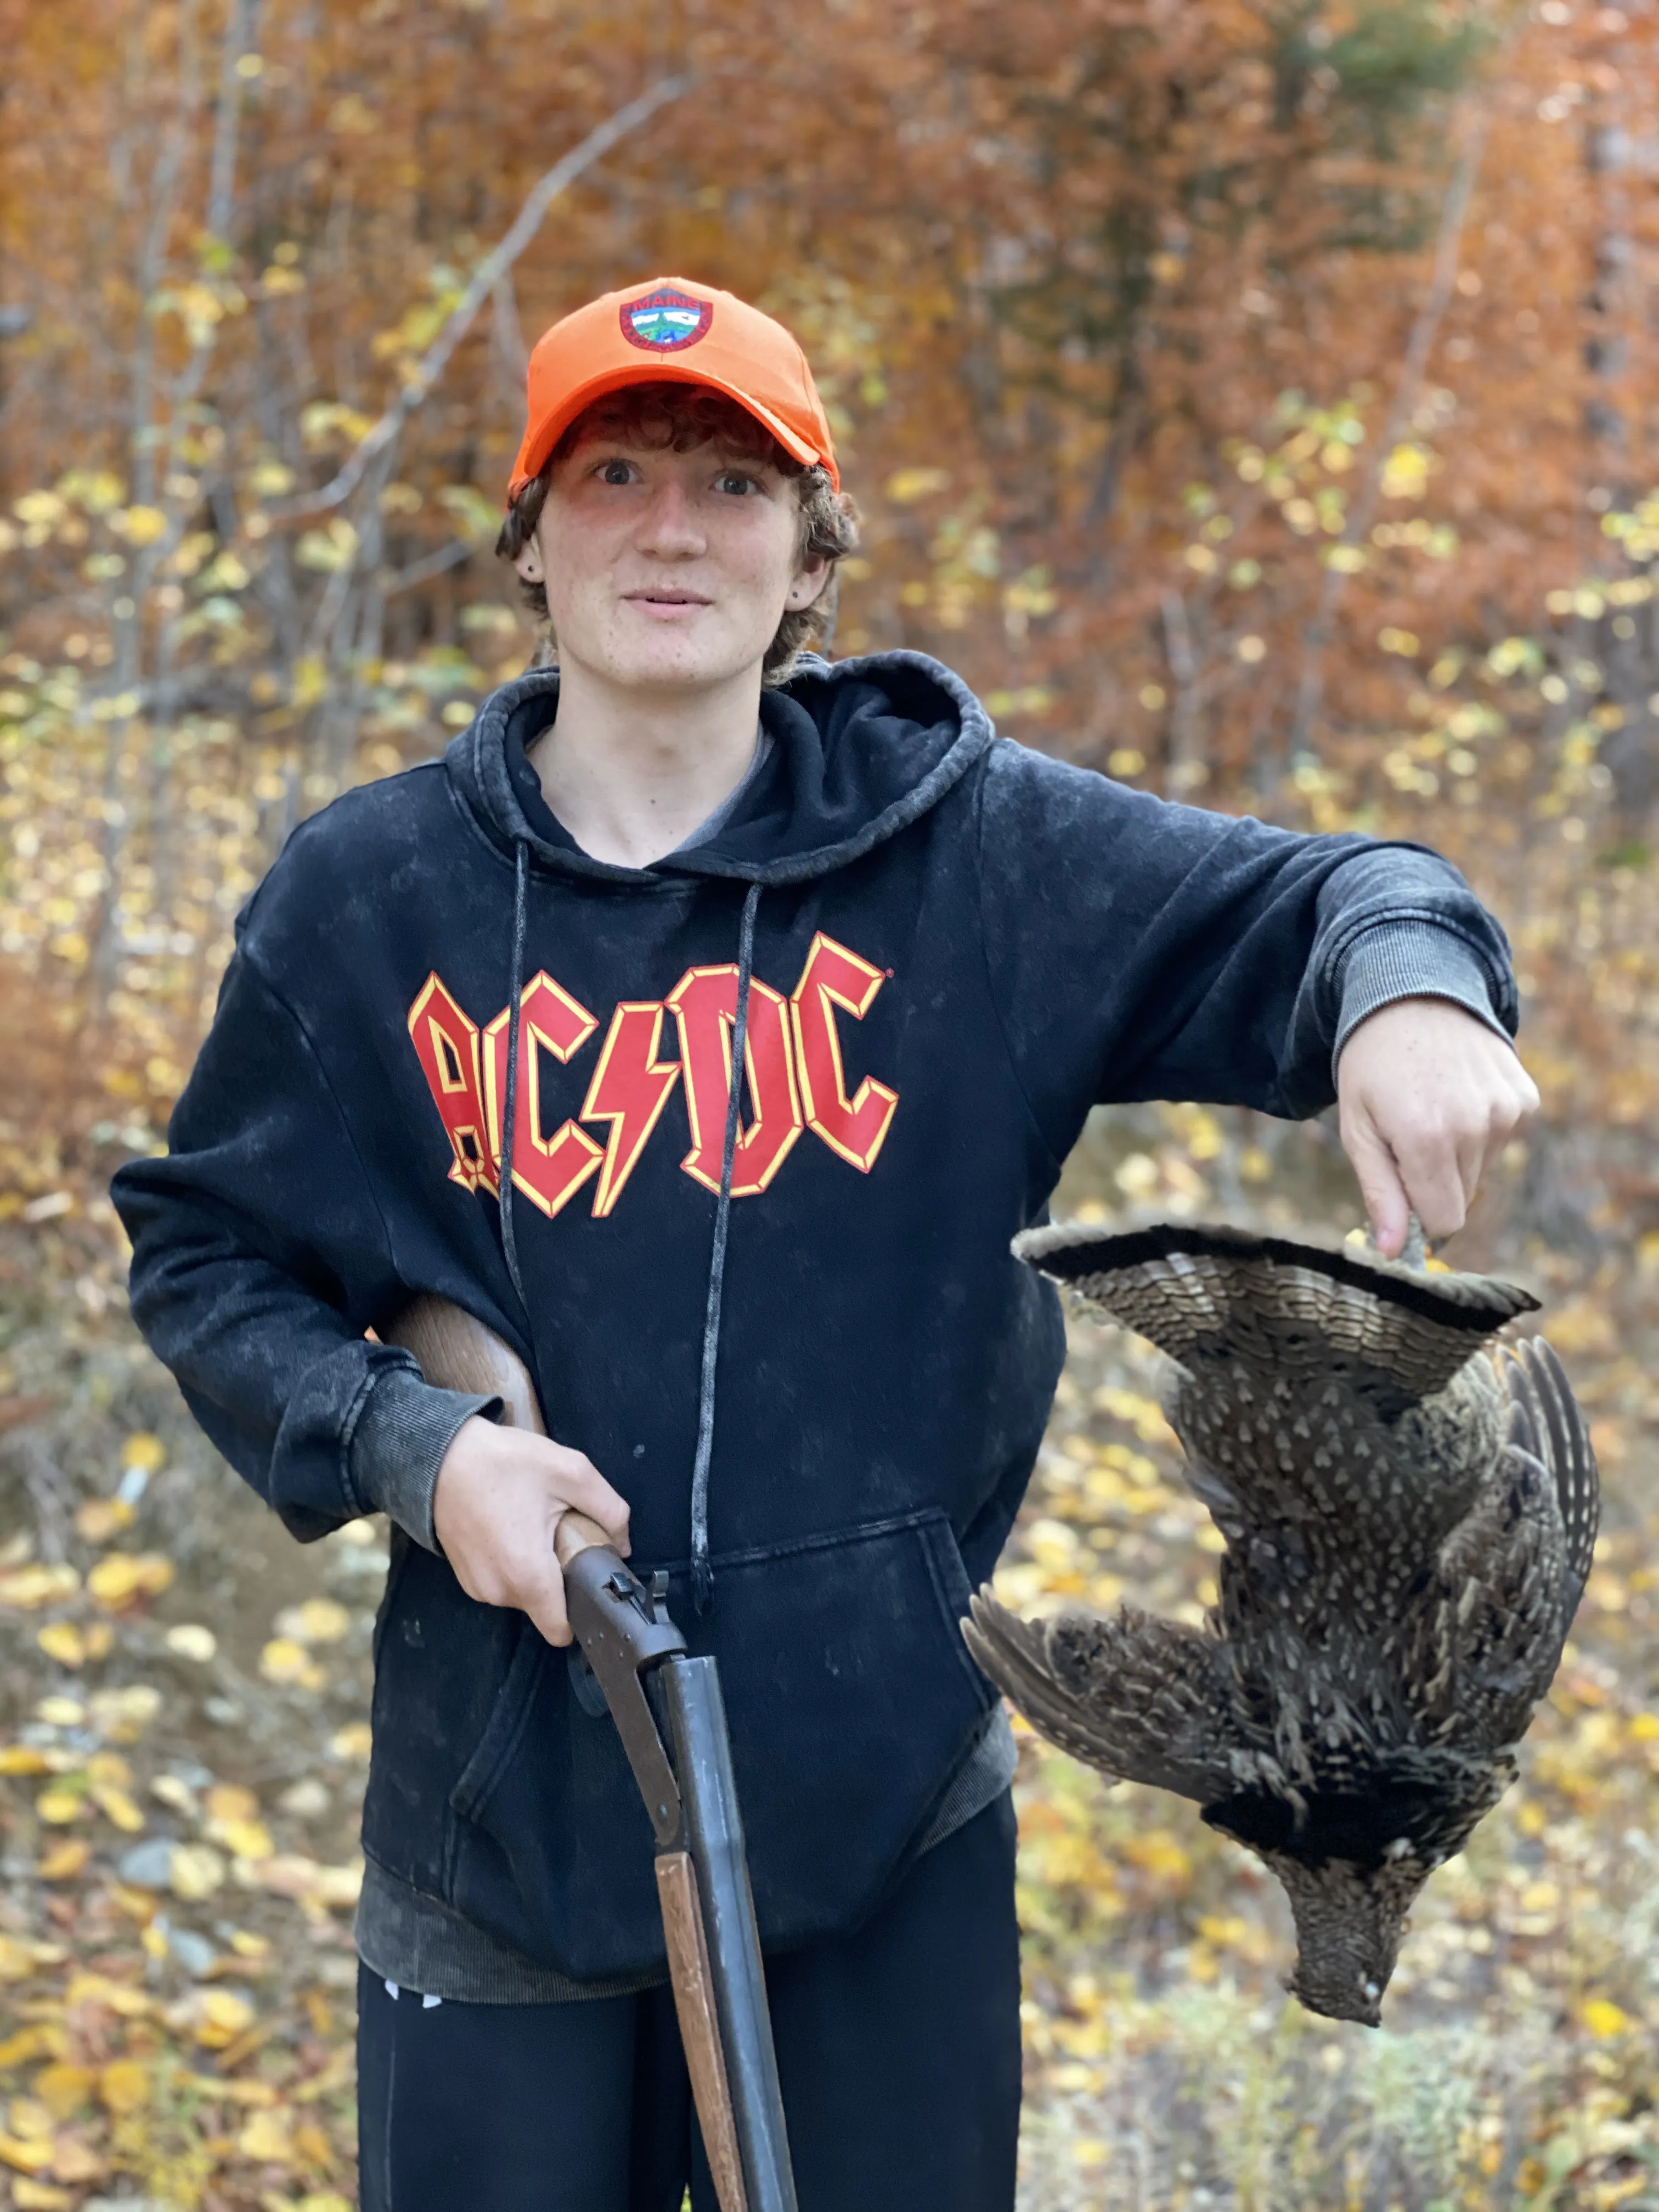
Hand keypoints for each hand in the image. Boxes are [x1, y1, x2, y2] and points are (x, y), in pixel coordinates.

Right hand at [432, 1417, 630, 1646]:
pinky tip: (511, 1527)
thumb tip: (623, 1543)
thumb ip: (611, 1510)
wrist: (439, 1455)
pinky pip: (503, 1582)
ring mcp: (478, 1587)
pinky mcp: (466, 1577)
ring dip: (535, 1568)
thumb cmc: (502, 1463)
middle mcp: (499, 1592)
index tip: (590, 1581)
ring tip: (531, 1524)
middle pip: (547, 1606)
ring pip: (525, 1594)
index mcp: (527, 1576)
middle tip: (558, 1532)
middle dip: (560, 1576)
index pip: (562, 1630)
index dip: (584, 1609)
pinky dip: (512, 1563)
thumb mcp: (571, 1472)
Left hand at [1335, 997, 1538, 1258]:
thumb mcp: (1358, 1129)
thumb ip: (1380, 1193)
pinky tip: (1456, 1094)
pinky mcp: (1524, 1097)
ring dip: (1457, 1155)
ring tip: (1430, 1109)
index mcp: (1426, 1138)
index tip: (1402, 1196)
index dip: (1420, 1218)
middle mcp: (1475, 1126)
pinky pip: (1502, 1139)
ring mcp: (1506, 1110)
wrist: (1412, 992)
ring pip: (1483, 1171)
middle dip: (1434, 1184)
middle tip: (1407, 1138)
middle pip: (1463, 1198)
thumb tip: (1392, 1253)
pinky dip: (1480, 1128)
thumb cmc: (1371, 1066)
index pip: (1444, 1221)